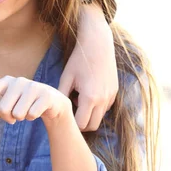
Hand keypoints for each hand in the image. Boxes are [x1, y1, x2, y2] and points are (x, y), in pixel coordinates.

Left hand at [0, 76, 69, 126]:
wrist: (52, 102)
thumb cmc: (26, 102)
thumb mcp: (11, 104)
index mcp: (7, 82)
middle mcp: (18, 81)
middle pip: (3, 109)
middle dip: (8, 118)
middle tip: (15, 116)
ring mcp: (33, 86)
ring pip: (18, 114)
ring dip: (22, 117)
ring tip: (27, 110)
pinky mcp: (45, 95)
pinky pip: (31, 114)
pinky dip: (32, 117)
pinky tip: (37, 110)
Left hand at [59, 3, 116, 130]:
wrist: (97, 45)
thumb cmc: (78, 60)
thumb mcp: (66, 77)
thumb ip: (62, 95)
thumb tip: (55, 109)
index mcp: (90, 98)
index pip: (81, 124)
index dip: (72, 123)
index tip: (63, 118)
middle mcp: (103, 100)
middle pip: (92, 125)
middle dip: (81, 123)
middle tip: (69, 114)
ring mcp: (111, 97)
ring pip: (99, 117)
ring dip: (89, 114)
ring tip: (77, 99)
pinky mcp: (114, 92)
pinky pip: (105, 107)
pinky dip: (96, 106)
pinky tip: (86, 93)